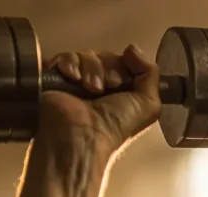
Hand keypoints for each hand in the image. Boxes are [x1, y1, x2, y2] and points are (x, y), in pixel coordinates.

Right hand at [37, 45, 161, 156]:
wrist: (83, 136)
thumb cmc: (115, 126)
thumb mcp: (148, 104)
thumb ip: (151, 74)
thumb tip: (133, 49)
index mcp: (120, 90)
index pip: (124, 61)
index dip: (125, 66)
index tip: (122, 82)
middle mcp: (99, 85)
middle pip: (105, 55)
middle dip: (109, 69)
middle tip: (107, 88)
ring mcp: (77, 81)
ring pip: (86, 55)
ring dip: (92, 70)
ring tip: (91, 90)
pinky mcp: (56, 77)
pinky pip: (65, 57)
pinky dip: (71, 64)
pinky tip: (74, 79)